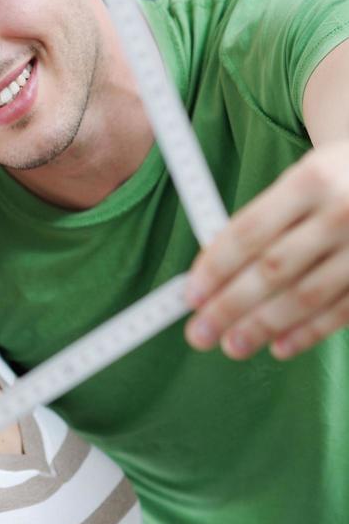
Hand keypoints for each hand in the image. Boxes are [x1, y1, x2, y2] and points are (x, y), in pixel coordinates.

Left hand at [185, 140, 348, 359]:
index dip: (215, 268)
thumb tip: (213, 269)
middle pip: (273, 269)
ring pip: (307, 295)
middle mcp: (340, 213)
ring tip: (232, 345)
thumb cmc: (339, 178)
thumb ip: (264, 218)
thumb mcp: (303, 177)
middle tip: (199, 333)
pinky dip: (309, 333)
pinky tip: (279, 346)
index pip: (249, 232)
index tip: (190, 296)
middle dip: (230, 306)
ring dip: (263, 326)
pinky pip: (343, 310)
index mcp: (310, 181)